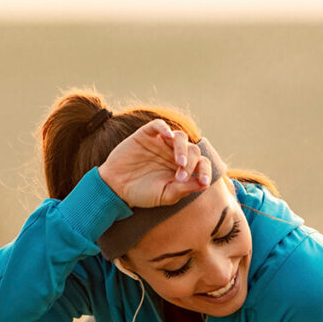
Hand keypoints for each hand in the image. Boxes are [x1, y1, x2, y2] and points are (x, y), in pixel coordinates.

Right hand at [97, 119, 213, 207]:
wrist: (116, 188)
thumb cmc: (142, 194)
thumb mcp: (165, 195)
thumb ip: (184, 189)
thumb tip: (205, 185)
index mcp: (183, 168)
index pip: (202, 164)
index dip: (206, 171)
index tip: (204, 182)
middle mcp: (175, 154)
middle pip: (193, 150)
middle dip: (191, 164)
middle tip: (181, 177)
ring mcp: (161, 143)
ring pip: (180, 136)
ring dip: (183, 148)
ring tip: (179, 162)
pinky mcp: (146, 135)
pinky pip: (158, 125)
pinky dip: (164, 128)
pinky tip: (167, 136)